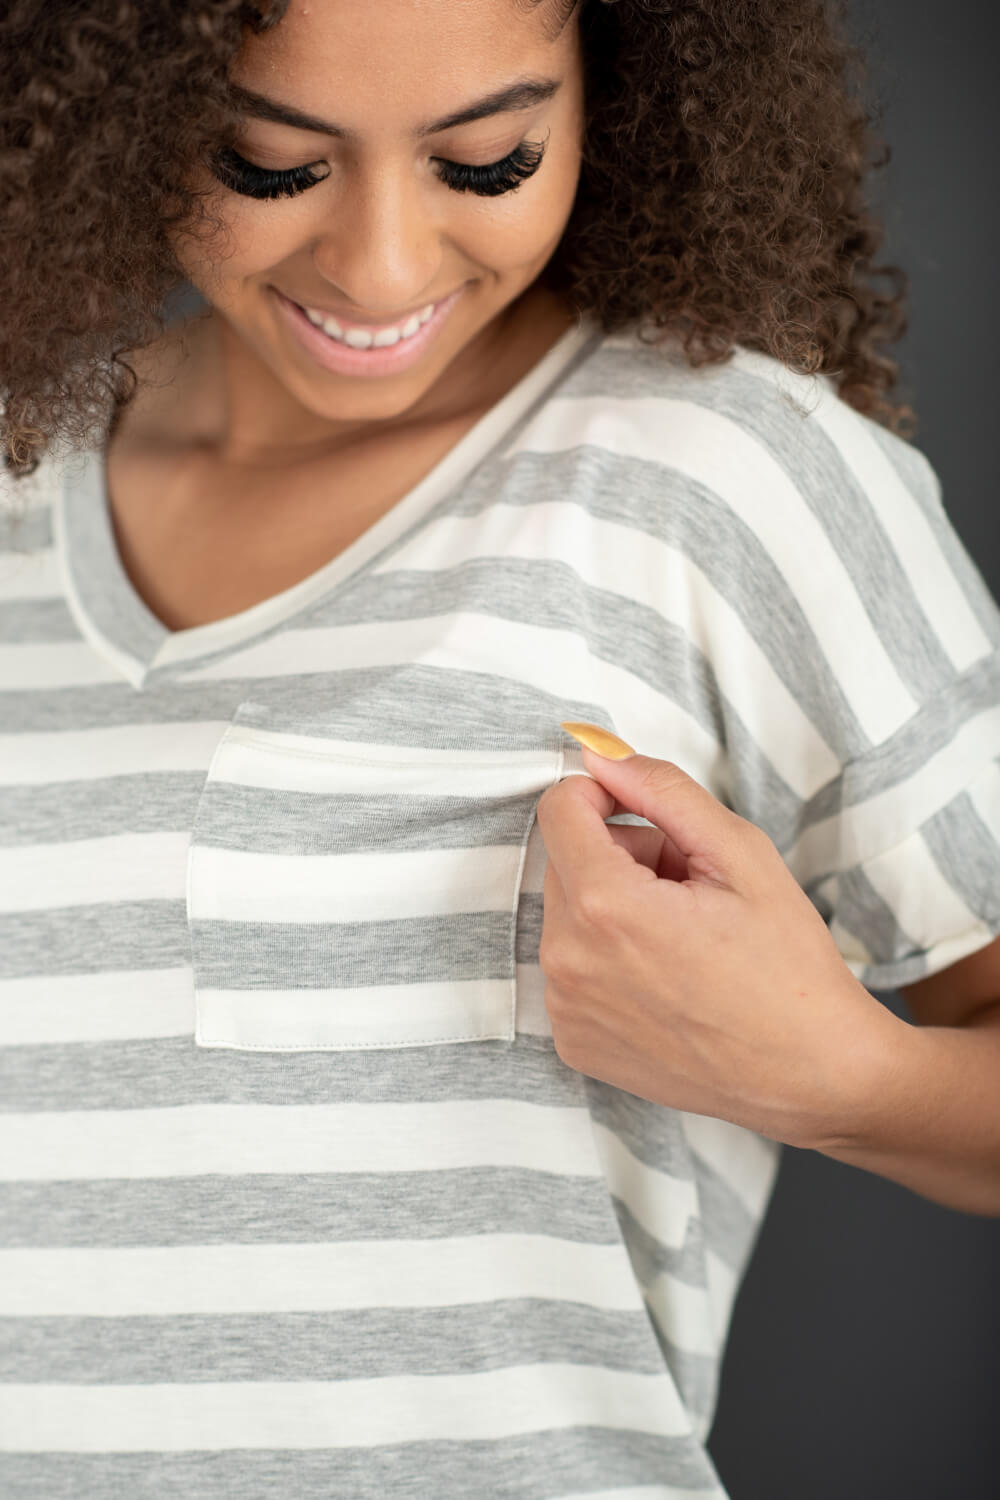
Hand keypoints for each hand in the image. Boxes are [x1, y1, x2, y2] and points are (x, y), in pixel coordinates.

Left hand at [535, 733, 903, 1149]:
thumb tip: (598, 753)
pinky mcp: (573, 1042)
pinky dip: (609, 960)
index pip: (559, 808)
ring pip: (568, 915)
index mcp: (605, 905)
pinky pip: (573, 968)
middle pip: (566, 861)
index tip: (651, 817)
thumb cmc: (788, 964)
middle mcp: (568, 960)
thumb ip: (662, 789)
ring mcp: (566, 1009)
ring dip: (615, 908)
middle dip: (621, 856)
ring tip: (684, 939)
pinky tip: (668, 982)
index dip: (605, 795)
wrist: (814, 1074)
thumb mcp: (739, 853)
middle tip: (691, 890)